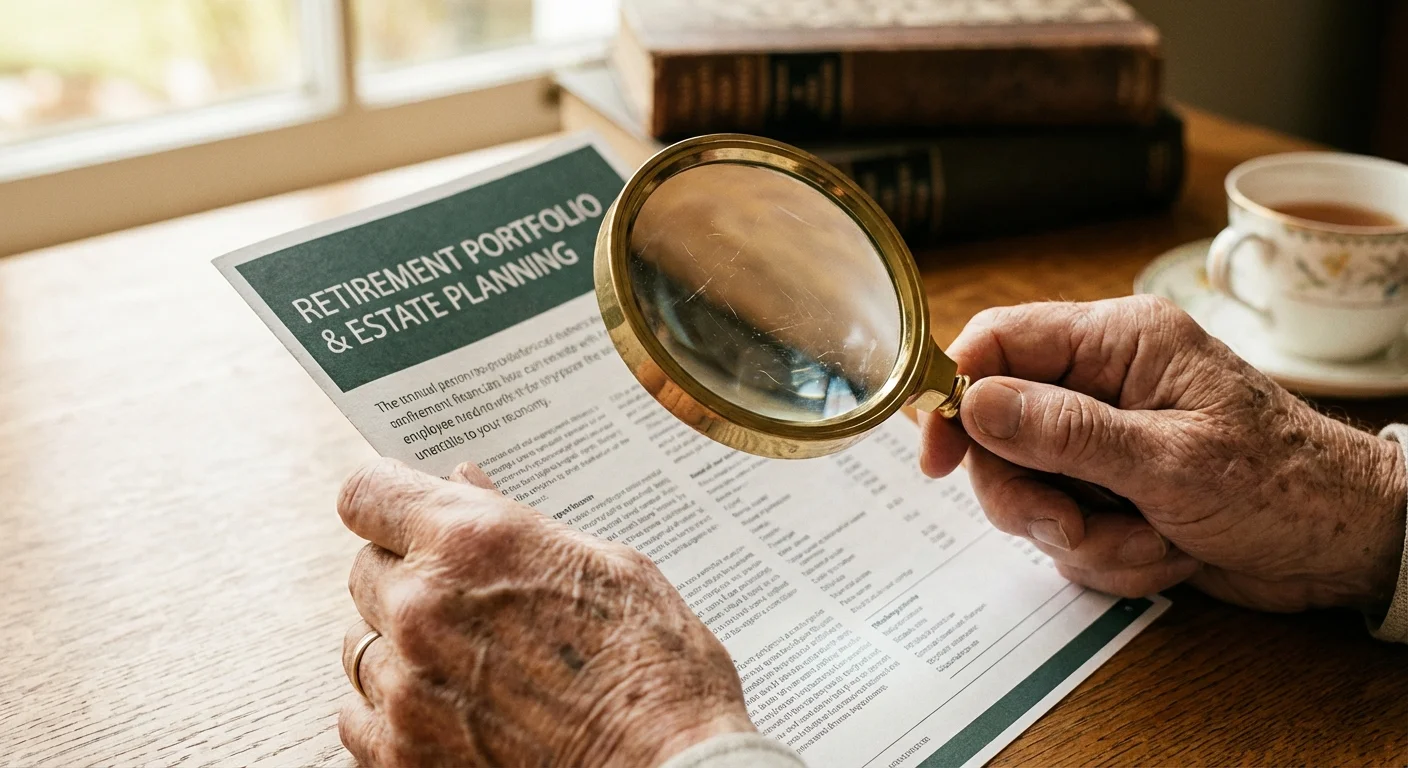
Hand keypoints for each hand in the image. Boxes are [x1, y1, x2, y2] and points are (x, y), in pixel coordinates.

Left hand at [336, 459, 753, 766]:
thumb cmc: (657, 668)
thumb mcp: (608, 566)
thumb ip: (520, 524)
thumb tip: (467, 486)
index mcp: (473, 542)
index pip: (367, 493)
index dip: (385, 501)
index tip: (400, 515)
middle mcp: (424, 607)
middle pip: (365, 570)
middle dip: (406, 575)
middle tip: (464, 599)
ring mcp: (406, 689)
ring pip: (359, 645)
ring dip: (400, 646)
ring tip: (468, 663)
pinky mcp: (400, 757)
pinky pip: (357, 717)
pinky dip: (390, 712)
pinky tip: (449, 711)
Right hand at [919, 296, 1406, 613]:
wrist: (1346, 546)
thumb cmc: (1284, 484)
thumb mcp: (1170, 460)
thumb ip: (1066, 432)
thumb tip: (975, 402)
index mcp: (1119, 342)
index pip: (1000, 342)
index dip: (956, 394)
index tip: (939, 458)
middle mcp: (1103, 385)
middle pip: (1001, 433)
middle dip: (1034, 497)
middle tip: (1075, 527)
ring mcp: (1103, 443)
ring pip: (1030, 491)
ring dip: (1083, 535)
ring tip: (1150, 542)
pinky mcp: (1111, 493)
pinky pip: (1064, 530)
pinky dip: (1109, 556)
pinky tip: (1165, 553)